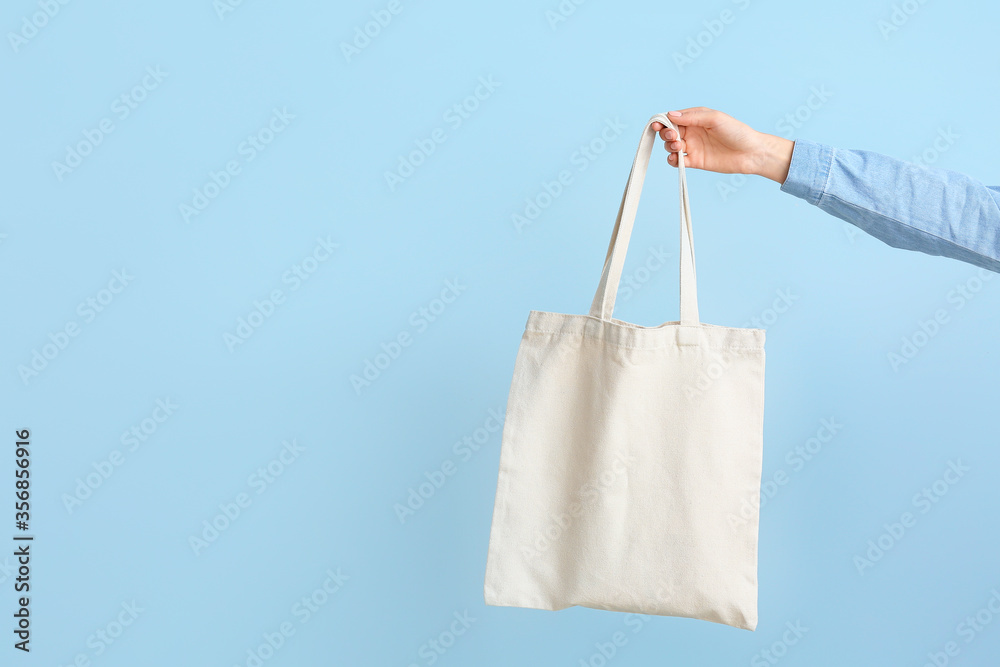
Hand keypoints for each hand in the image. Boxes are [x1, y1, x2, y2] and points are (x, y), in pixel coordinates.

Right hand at [651, 107, 793, 183]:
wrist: (751, 153)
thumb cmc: (737, 132)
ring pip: (670, 146)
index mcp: (695, 118)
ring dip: (669, 146)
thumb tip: (670, 115)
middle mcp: (692, 132)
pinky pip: (677, 161)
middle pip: (668, 132)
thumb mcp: (714, 118)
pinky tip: (676, 158)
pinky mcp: (695, 162)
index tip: (658, 125)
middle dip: (666, 133)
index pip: (673, 118)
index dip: (663, 121)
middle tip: (673, 136)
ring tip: (679, 146)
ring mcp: (693, 147)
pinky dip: (672, 160)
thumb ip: (692, 117)